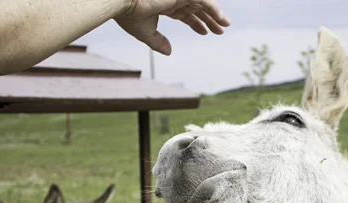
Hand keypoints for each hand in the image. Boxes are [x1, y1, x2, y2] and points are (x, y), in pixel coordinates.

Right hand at [115, 0, 230, 55]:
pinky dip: (215, 10)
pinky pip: (205, 0)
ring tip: (225, 26)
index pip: (185, 13)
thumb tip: (169, 52)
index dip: (196, 23)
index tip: (205, 33)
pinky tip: (223, 20)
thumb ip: (158, 42)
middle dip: (208, 20)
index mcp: (164, 4)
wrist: (122, 2)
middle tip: (220, 31)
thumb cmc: (129, 16)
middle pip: (196, 9)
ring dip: (215, 15)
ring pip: (203, 4)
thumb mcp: (146, 33)